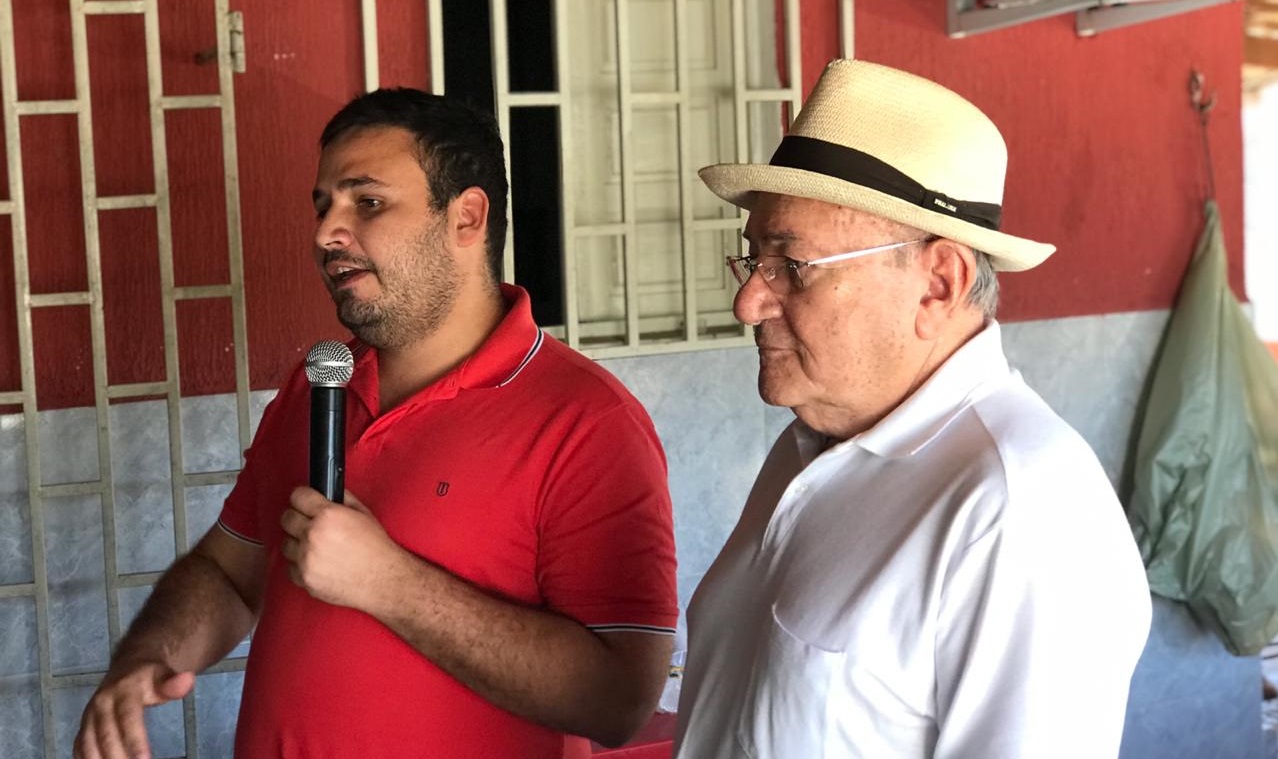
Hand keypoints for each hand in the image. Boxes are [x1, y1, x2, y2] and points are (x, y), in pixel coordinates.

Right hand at [74, 662, 194, 758]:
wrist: (129, 667)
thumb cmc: (149, 678)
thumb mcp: (164, 676)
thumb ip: (173, 683)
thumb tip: (187, 680)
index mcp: (123, 690)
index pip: (128, 718)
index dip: (135, 740)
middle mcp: (101, 704)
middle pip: (106, 735)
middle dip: (117, 757)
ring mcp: (89, 716)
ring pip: (88, 744)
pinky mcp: (84, 727)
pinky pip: (80, 747)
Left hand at [280, 487, 404, 610]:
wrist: (384, 580)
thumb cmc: (377, 549)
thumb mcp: (364, 514)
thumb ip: (342, 499)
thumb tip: (327, 492)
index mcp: (328, 515)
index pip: (297, 496)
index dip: (302, 497)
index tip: (304, 501)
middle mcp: (313, 535)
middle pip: (286, 518)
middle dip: (297, 518)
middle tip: (308, 523)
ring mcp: (306, 559)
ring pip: (285, 544)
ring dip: (297, 543)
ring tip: (314, 546)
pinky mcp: (304, 579)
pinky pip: (290, 567)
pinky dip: (300, 565)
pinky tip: (316, 562)